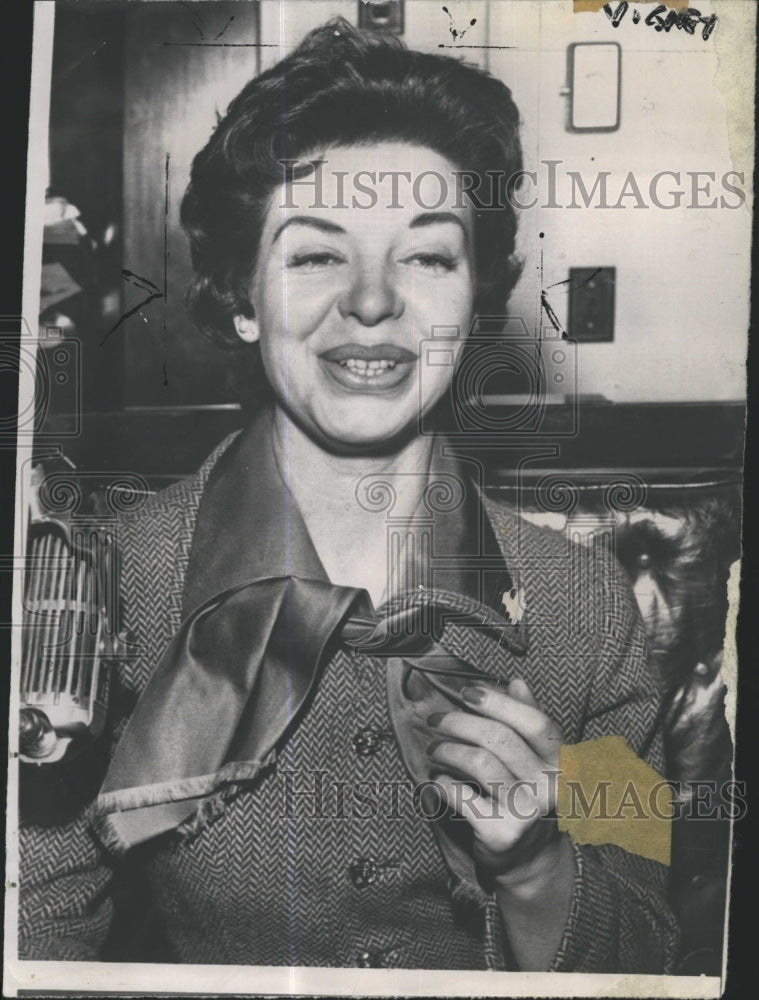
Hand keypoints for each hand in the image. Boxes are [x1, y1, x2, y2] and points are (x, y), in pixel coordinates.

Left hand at [426, 677, 563, 880]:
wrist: (530, 859)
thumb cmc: (528, 795)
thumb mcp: (536, 758)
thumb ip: (527, 720)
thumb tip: (516, 682)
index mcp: (561, 760)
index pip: (534, 722)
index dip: (499, 703)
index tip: (467, 692)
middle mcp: (550, 785)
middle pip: (499, 739)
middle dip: (459, 723)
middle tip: (434, 721)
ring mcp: (528, 810)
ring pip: (480, 763)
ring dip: (448, 751)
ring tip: (434, 750)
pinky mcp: (502, 832)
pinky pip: (463, 796)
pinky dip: (444, 783)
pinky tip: (438, 779)